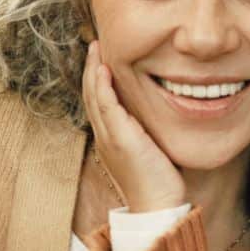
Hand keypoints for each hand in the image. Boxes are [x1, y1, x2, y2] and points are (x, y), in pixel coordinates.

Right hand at [83, 41, 184, 211]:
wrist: (157, 205)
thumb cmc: (158, 181)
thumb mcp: (149, 150)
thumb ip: (146, 132)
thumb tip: (154, 118)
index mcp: (111, 137)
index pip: (99, 100)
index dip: (97, 78)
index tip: (101, 57)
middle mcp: (105, 135)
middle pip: (91, 94)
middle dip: (91, 67)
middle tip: (94, 44)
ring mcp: (110, 137)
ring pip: (95, 97)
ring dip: (94, 70)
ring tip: (95, 48)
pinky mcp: (121, 139)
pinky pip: (107, 108)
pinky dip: (103, 87)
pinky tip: (104, 70)